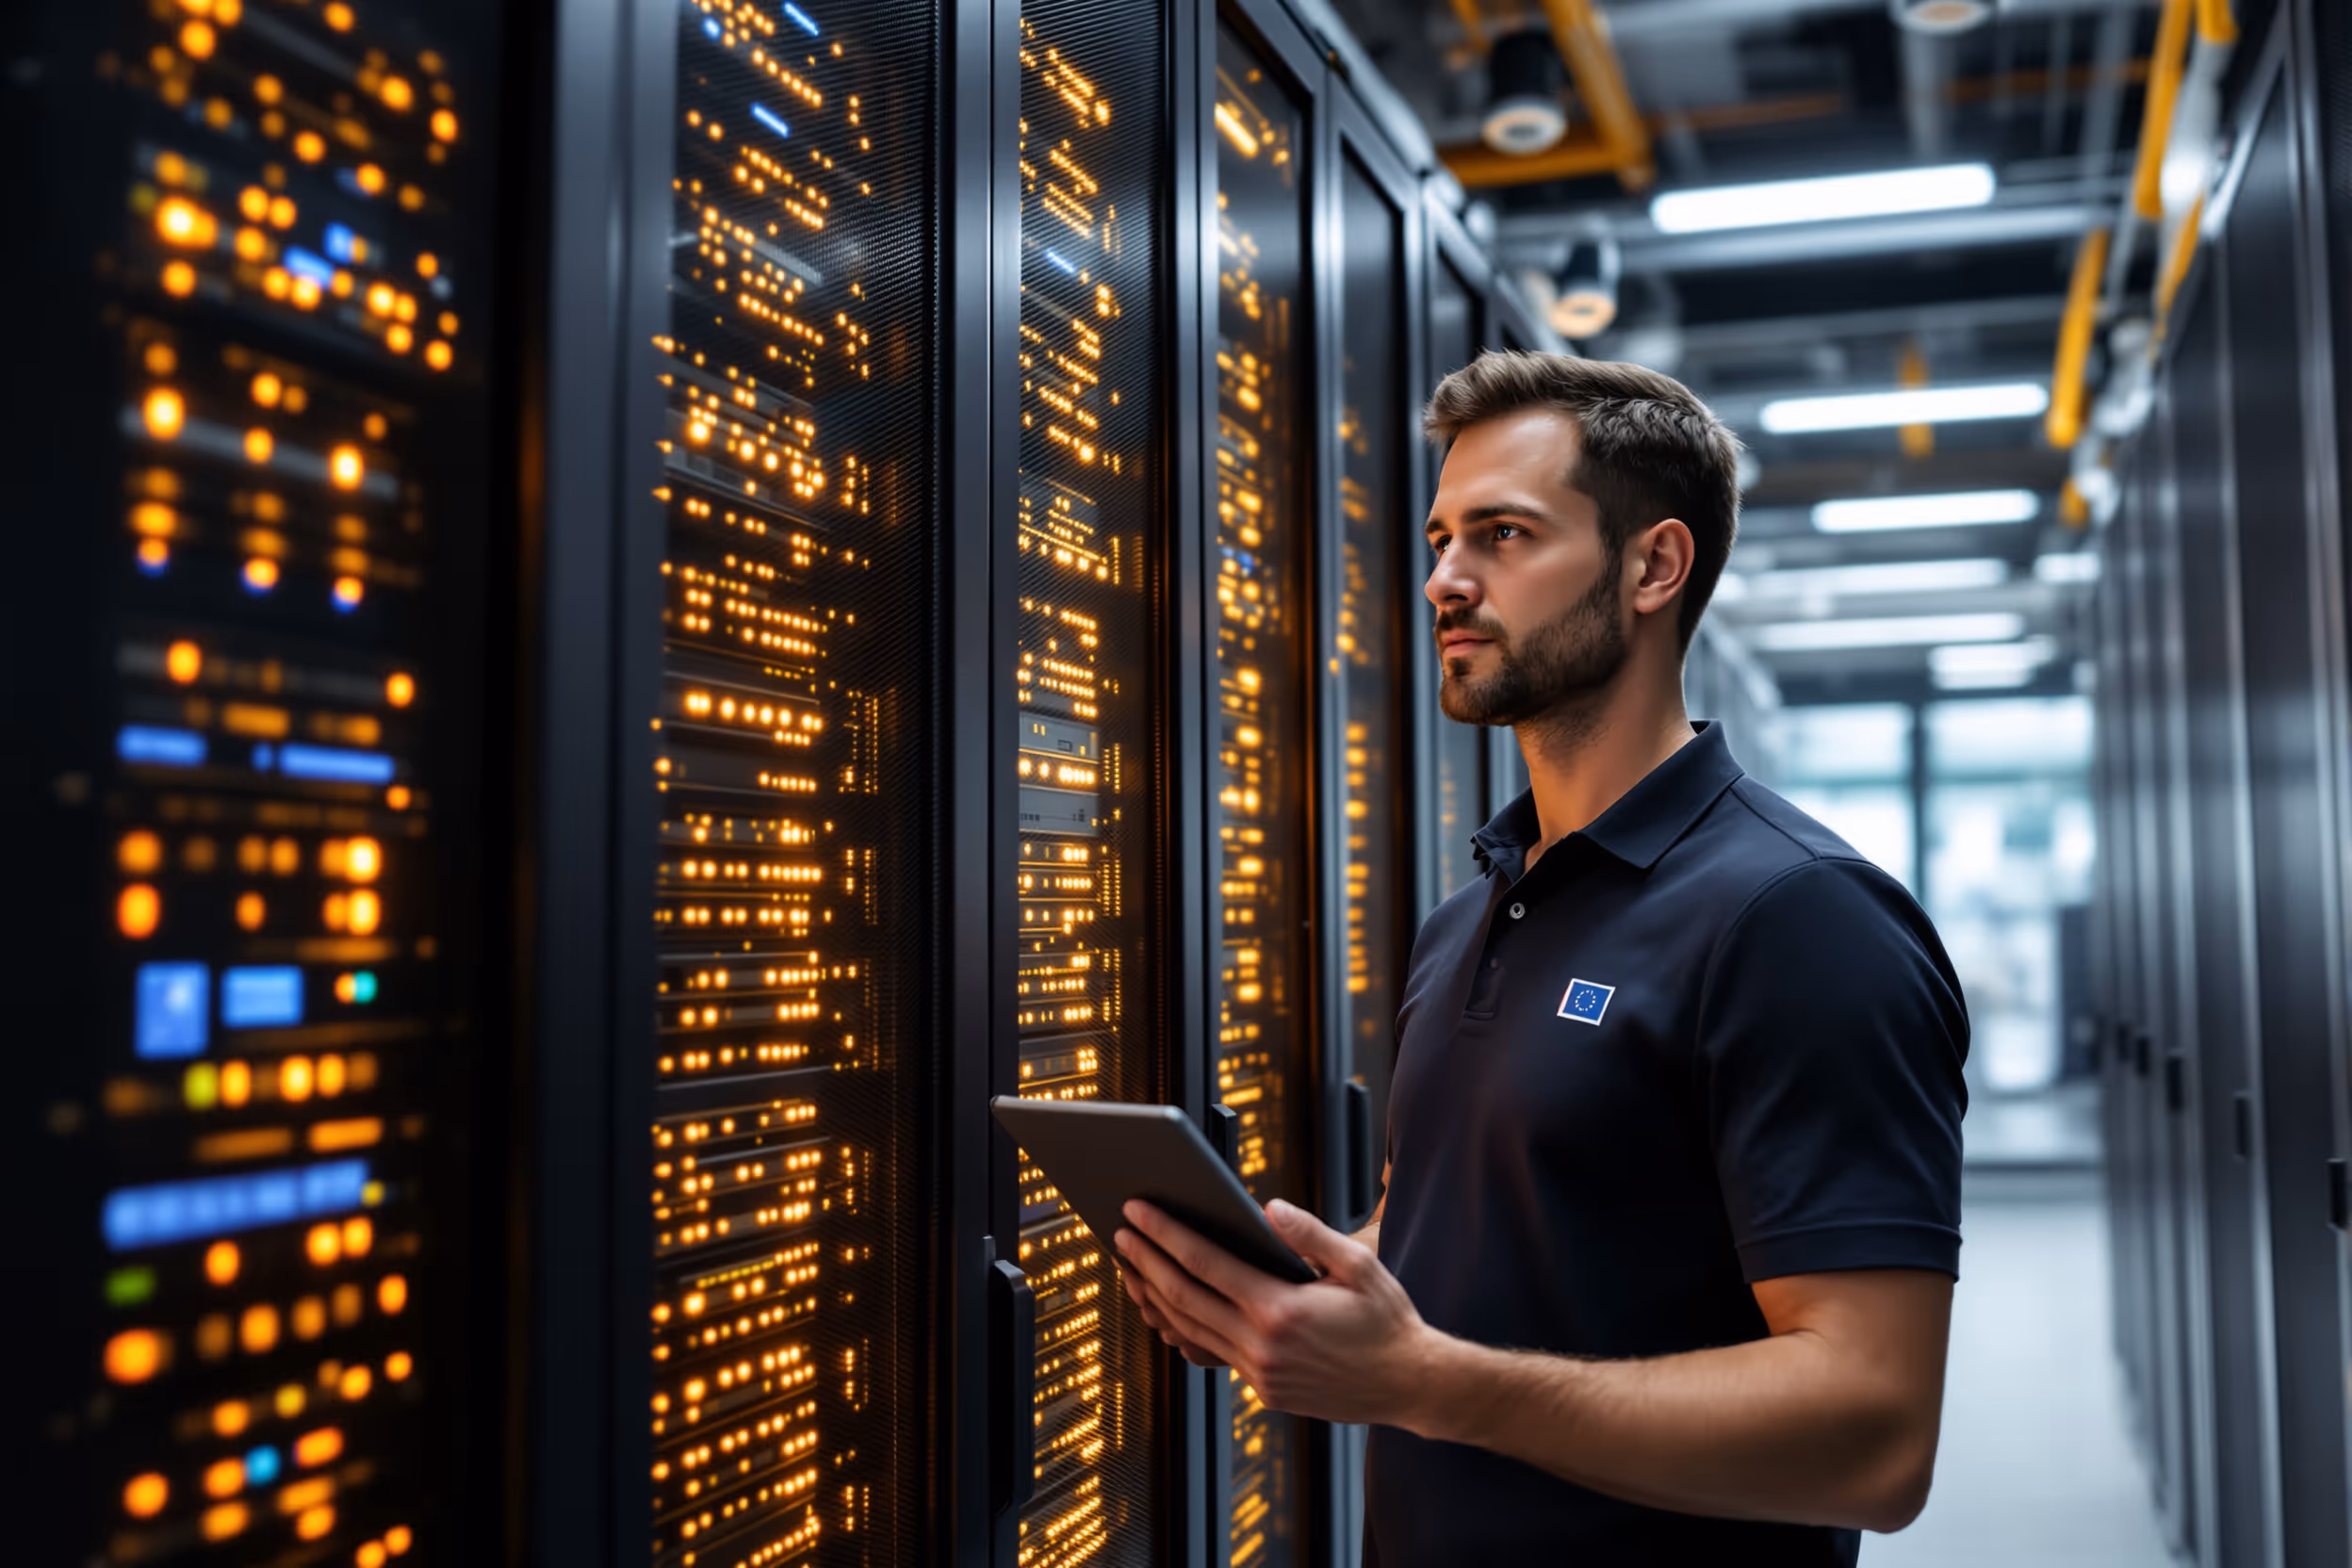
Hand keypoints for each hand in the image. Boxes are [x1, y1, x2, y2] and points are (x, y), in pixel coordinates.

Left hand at [1114, 1197, 1441, 1427]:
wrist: (1409, 1384)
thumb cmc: (1387, 1318)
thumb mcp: (1359, 1264)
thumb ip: (1310, 1233)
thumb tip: (1267, 1208)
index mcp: (1281, 1309)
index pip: (1206, 1263)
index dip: (1166, 1234)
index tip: (1138, 1210)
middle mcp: (1262, 1346)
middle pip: (1184, 1298)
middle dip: (1146, 1261)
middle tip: (1120, 1232)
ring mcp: (1259, 1373)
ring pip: (1190, 1331)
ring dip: (1155, 1298)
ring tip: (1132, 1268)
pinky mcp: (1265, 1390)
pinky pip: (1211, 1354)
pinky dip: (1183, 1330)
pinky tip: (1168, 1311)